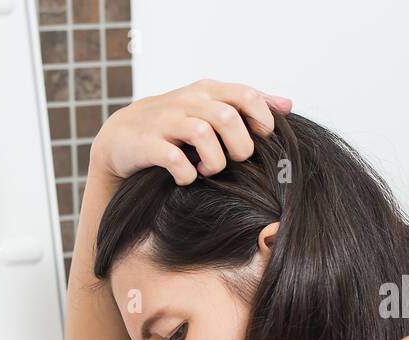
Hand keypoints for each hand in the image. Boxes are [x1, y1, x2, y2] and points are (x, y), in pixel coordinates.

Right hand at [90, 79, 292, 185]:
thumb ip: (247, 106)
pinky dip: (187, 174)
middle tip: (234, 161)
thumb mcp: (210, 108)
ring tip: (208, 171)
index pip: (247, 96)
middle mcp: (188, 102)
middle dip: (239, 147)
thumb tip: (287, 105)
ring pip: (203, 135)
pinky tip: (187, 178)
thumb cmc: (173, 125)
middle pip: (228, 118)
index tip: (260, 142)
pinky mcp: (147, 144)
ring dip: (214, 162)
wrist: (121, 137)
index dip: (262, 121)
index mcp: (207, 91)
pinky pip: (175, 160)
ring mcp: (166, 122)